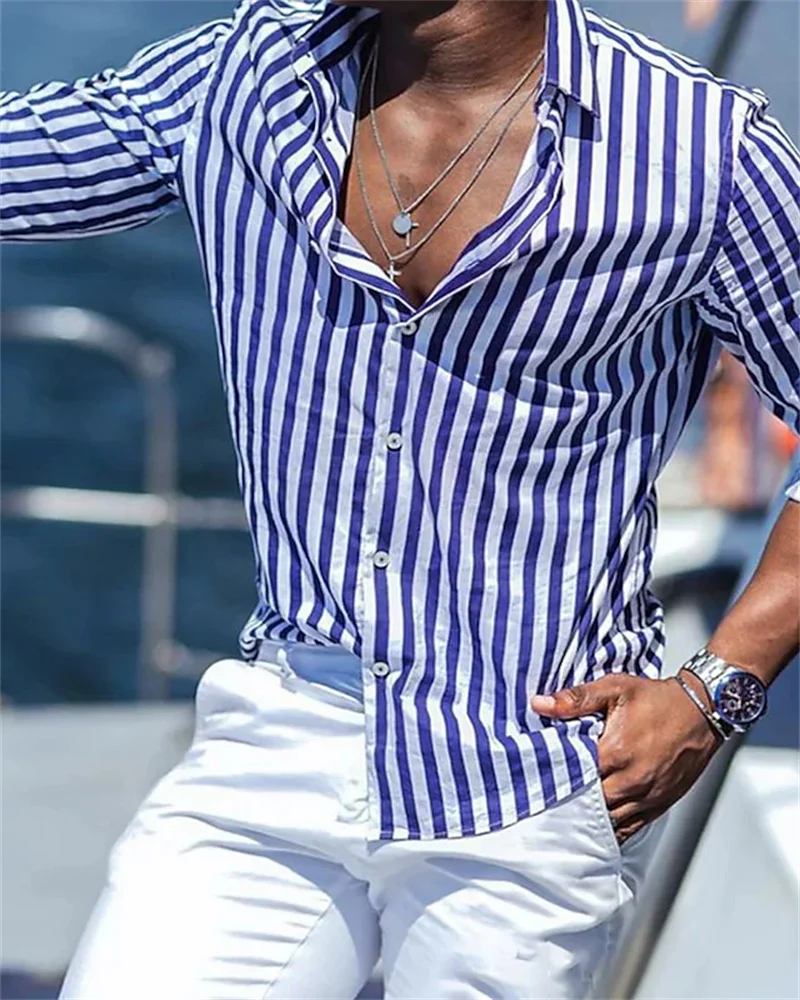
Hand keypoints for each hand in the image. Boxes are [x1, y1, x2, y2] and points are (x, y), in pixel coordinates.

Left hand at [531, 674, 720, 844]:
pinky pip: (632, 828)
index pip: (574, 777)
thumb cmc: (659, 699)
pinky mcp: (660, 804)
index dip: (555, 778)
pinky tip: (600, 827)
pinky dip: (614, 830)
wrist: (702, 710)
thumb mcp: (615, 689)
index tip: (539, 778)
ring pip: (609, 821)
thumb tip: (540, 704)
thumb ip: (576, 699)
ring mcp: (647, 796)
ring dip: (590, 820)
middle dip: (570, 802)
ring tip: (569, 816)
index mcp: (616, 753)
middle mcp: (632, 780)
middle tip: (549, 800)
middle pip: (589, 804)